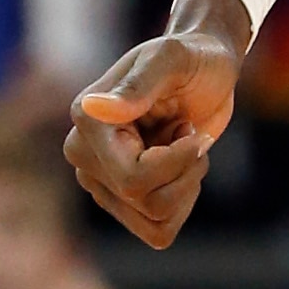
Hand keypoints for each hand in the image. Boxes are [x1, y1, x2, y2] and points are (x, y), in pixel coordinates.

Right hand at [66, 0, 247, 246]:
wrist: (205, 70)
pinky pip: (159, 230)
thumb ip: (137, 86)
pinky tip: (180, 168)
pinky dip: (183, 202)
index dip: (176, 162)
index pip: (133, 180)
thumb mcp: (172, 60)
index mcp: (87, 122)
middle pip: (144, 202)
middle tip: (186, 132)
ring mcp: (101, 182)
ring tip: (182, 144)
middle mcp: (83, 156)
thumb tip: (93, 109)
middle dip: (184, 171)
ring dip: (186, 184)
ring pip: (155, 220)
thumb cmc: (191, 58)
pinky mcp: (122, 201)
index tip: (189, 130)